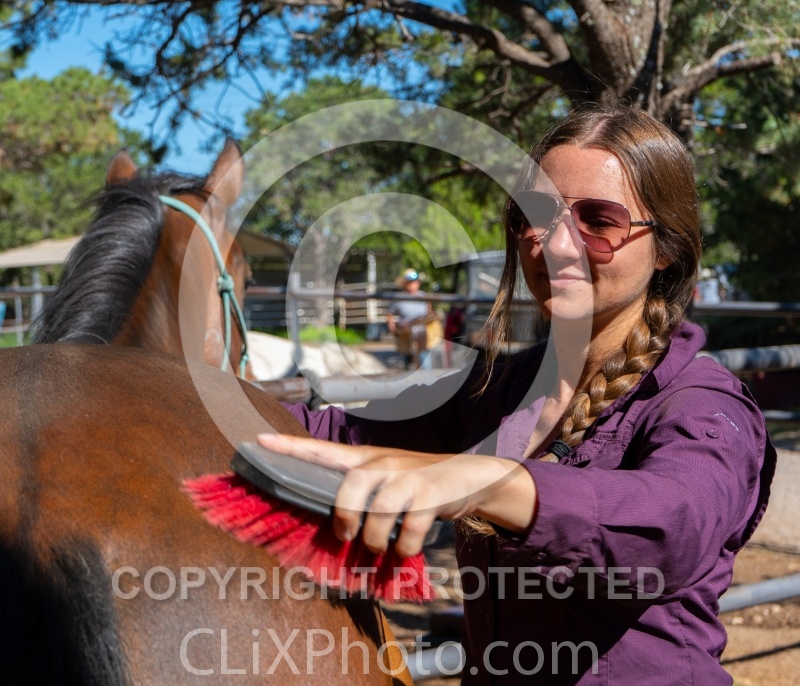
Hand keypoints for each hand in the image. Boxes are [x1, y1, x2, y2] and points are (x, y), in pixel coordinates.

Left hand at [257, 433, 536, 556]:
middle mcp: (384, 463)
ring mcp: (409, 477)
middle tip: (347, 536)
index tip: (258, 441)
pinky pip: (411, 527)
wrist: (469, 476)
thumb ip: (360, 497)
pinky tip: (406, 552)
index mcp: (366, 459)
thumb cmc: (417, 485)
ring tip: (377, 549)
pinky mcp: (432, 493)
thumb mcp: (387, 482)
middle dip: (346, 516)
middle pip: (352, 484)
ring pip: (380, 509)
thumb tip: (333, 529)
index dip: (290, 447)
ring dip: (375, 538)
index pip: (322, 450)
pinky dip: (405, 548)